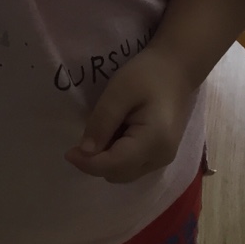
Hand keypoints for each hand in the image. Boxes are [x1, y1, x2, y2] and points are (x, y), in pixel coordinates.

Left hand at [65, 46, 196, 183]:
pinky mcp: (160, 155)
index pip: (114, 165)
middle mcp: (161, 157)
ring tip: (106, 129)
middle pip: (118, 174)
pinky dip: (118, 156)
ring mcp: (163, 159)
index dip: (87, 163)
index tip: (68, 152)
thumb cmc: (148, 74)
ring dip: (107, 160)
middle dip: (97, 161)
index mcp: (154, 141)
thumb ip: (102, 121)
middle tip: (90, 133)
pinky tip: (117, 132)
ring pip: (124, 174)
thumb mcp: (120, 90)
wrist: (177, 69)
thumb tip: (84, 152)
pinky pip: (132, 166)